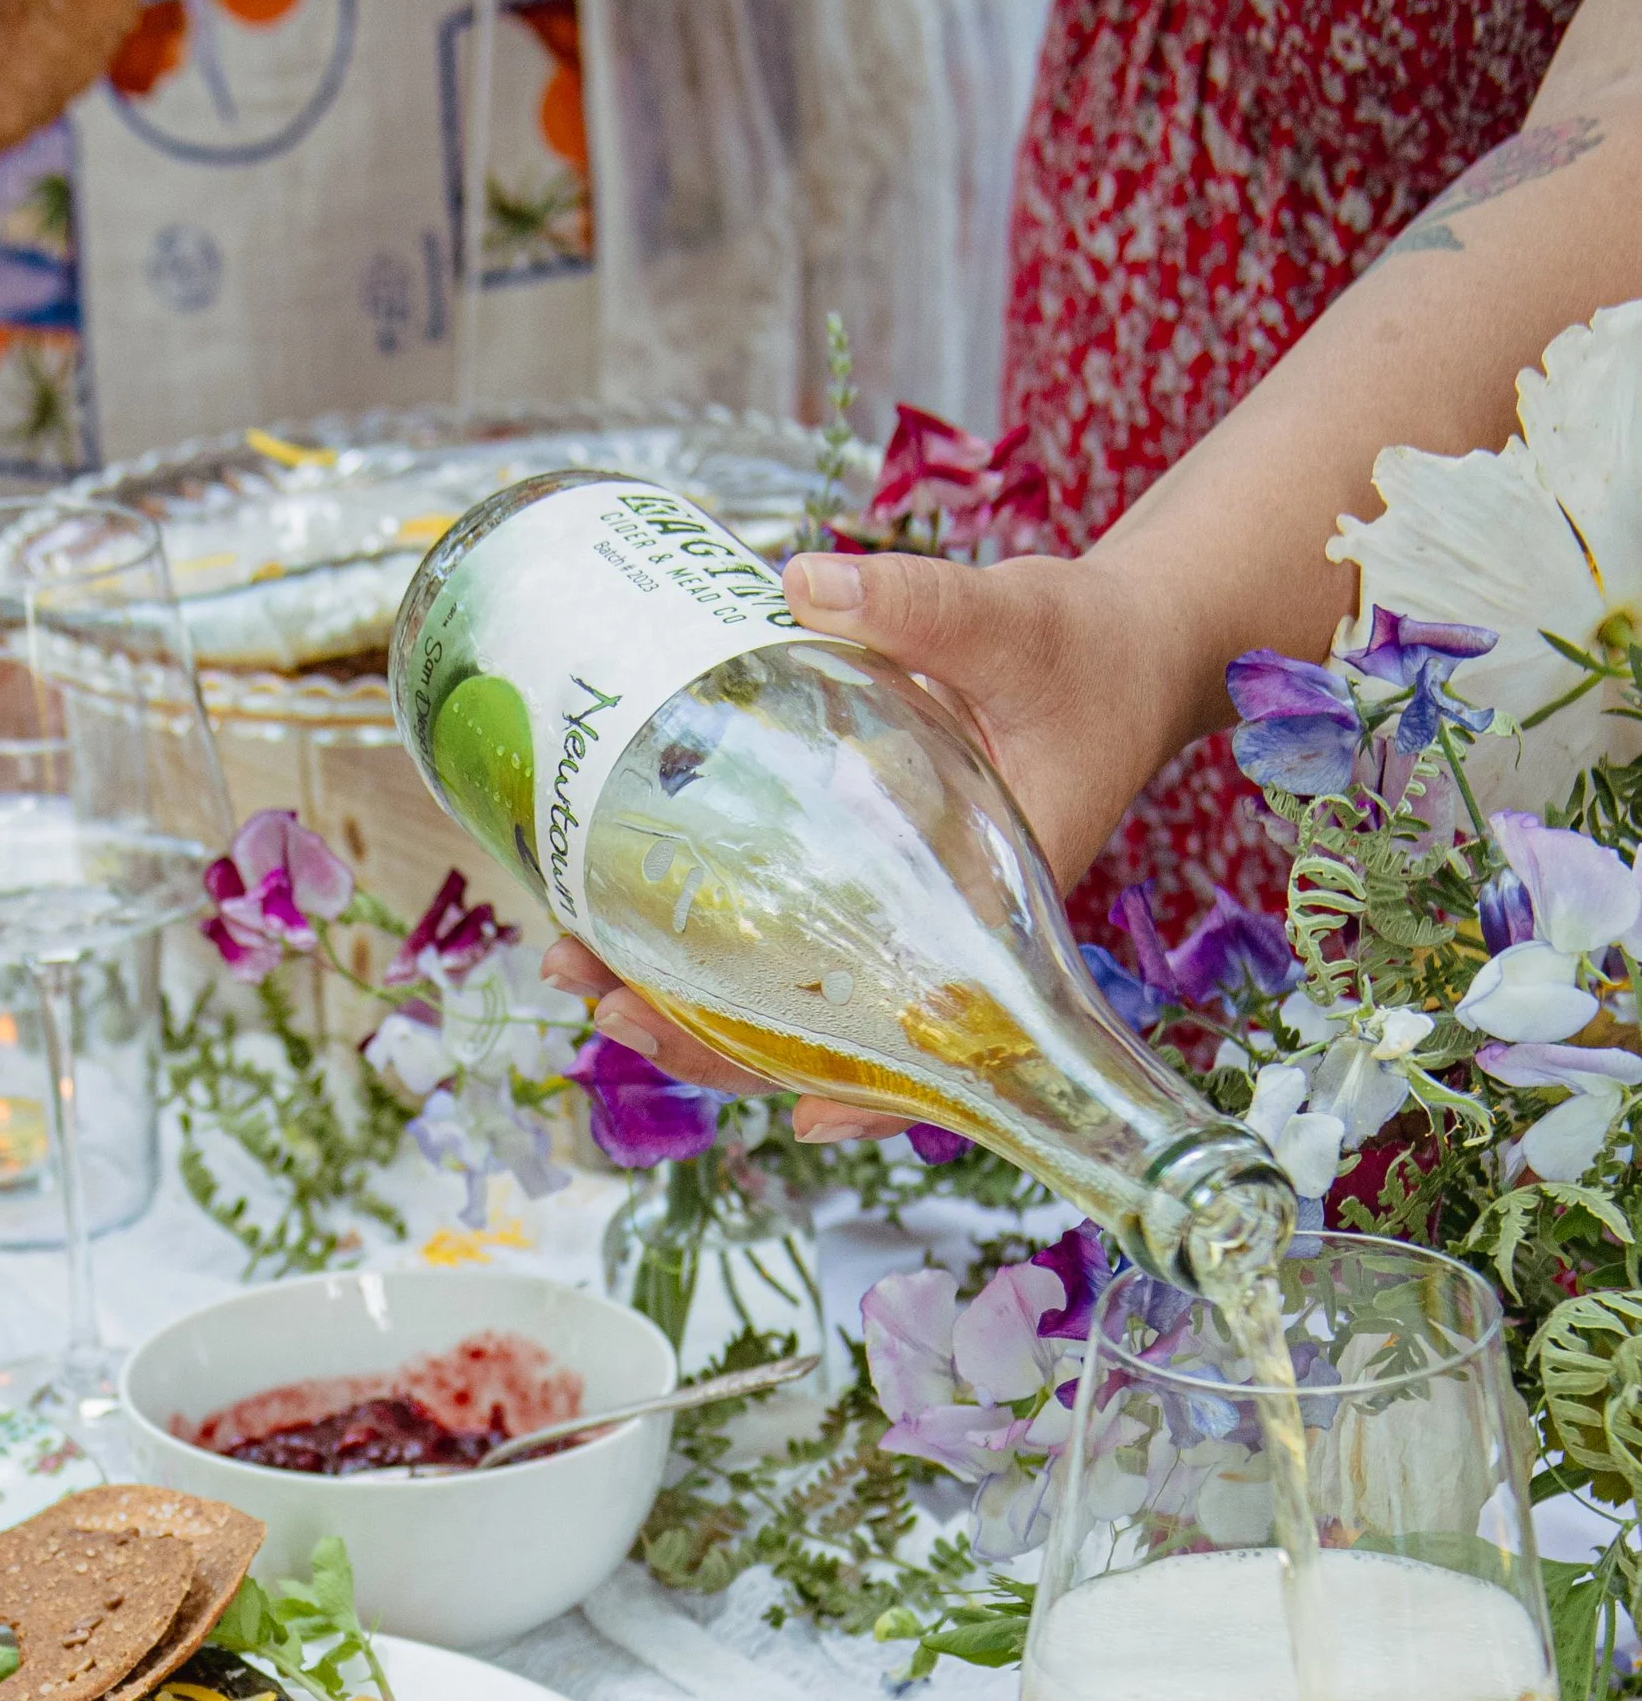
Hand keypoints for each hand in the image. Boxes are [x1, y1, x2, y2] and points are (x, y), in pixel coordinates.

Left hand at [548, 538, 1175, 1136]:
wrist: (1126, 651)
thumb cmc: (1088, 653)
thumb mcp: (1014, 619)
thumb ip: (917, 605)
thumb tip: (805, 581)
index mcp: (1000, 916)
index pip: (936, 1043)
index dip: (876, 1099)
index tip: (802, 1119)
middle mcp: (942, 939)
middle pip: (822, 1036)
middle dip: (706, 1040)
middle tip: (596, 1000)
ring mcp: (896, 916)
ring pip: (785, 995)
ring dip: (681, 1000)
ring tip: (575, 968)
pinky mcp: (865, 878)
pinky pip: (781, 937)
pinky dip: (703, 944)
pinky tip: (619, 929)